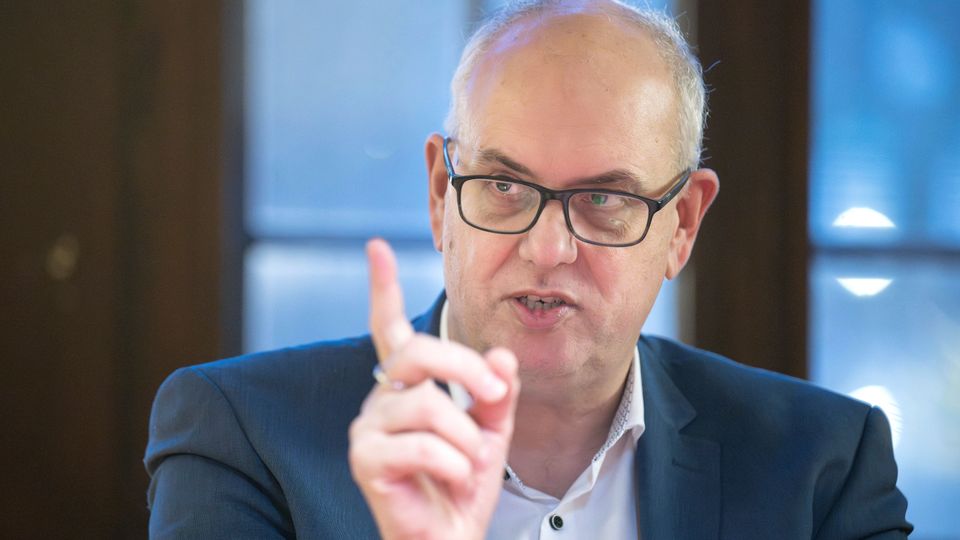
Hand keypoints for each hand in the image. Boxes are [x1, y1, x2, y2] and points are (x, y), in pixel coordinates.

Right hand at [348, 239, 519, 539]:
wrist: (448, 539)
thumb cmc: (461, 484)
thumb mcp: (492, 431)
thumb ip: (496, 392)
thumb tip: (502, 357)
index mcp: (408, 386)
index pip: (389, 328)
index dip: (382, 287)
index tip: (375, 246)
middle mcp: (381, 398)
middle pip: (417, 352)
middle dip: (465, 367)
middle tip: (495, 392)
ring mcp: (368, 428)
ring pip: (427, 405)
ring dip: (467, 437)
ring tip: (471, 463)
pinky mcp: (366, 460)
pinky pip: (422, 446)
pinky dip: (453, 465)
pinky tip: (454, 481)